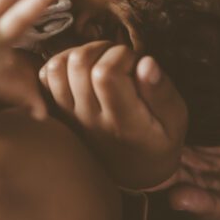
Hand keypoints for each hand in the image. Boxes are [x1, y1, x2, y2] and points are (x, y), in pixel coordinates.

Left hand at [40, 42, 187, 188]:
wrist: (133, 171)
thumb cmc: (158, 140)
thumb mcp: (175, 121)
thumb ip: (162, 92)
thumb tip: (146, 62)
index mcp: (123, 122)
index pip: (106, 74)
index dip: (121, 55)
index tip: (137, 62)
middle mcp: (90, 119)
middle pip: (80, 64)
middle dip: (102, 48)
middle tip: (121, 59)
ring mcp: (69, 116)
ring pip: (58, 66)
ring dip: (80, 52)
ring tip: (102, 61)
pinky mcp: (58, 111)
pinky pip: (45, 77)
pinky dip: (62, 62)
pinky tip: (84, 69)